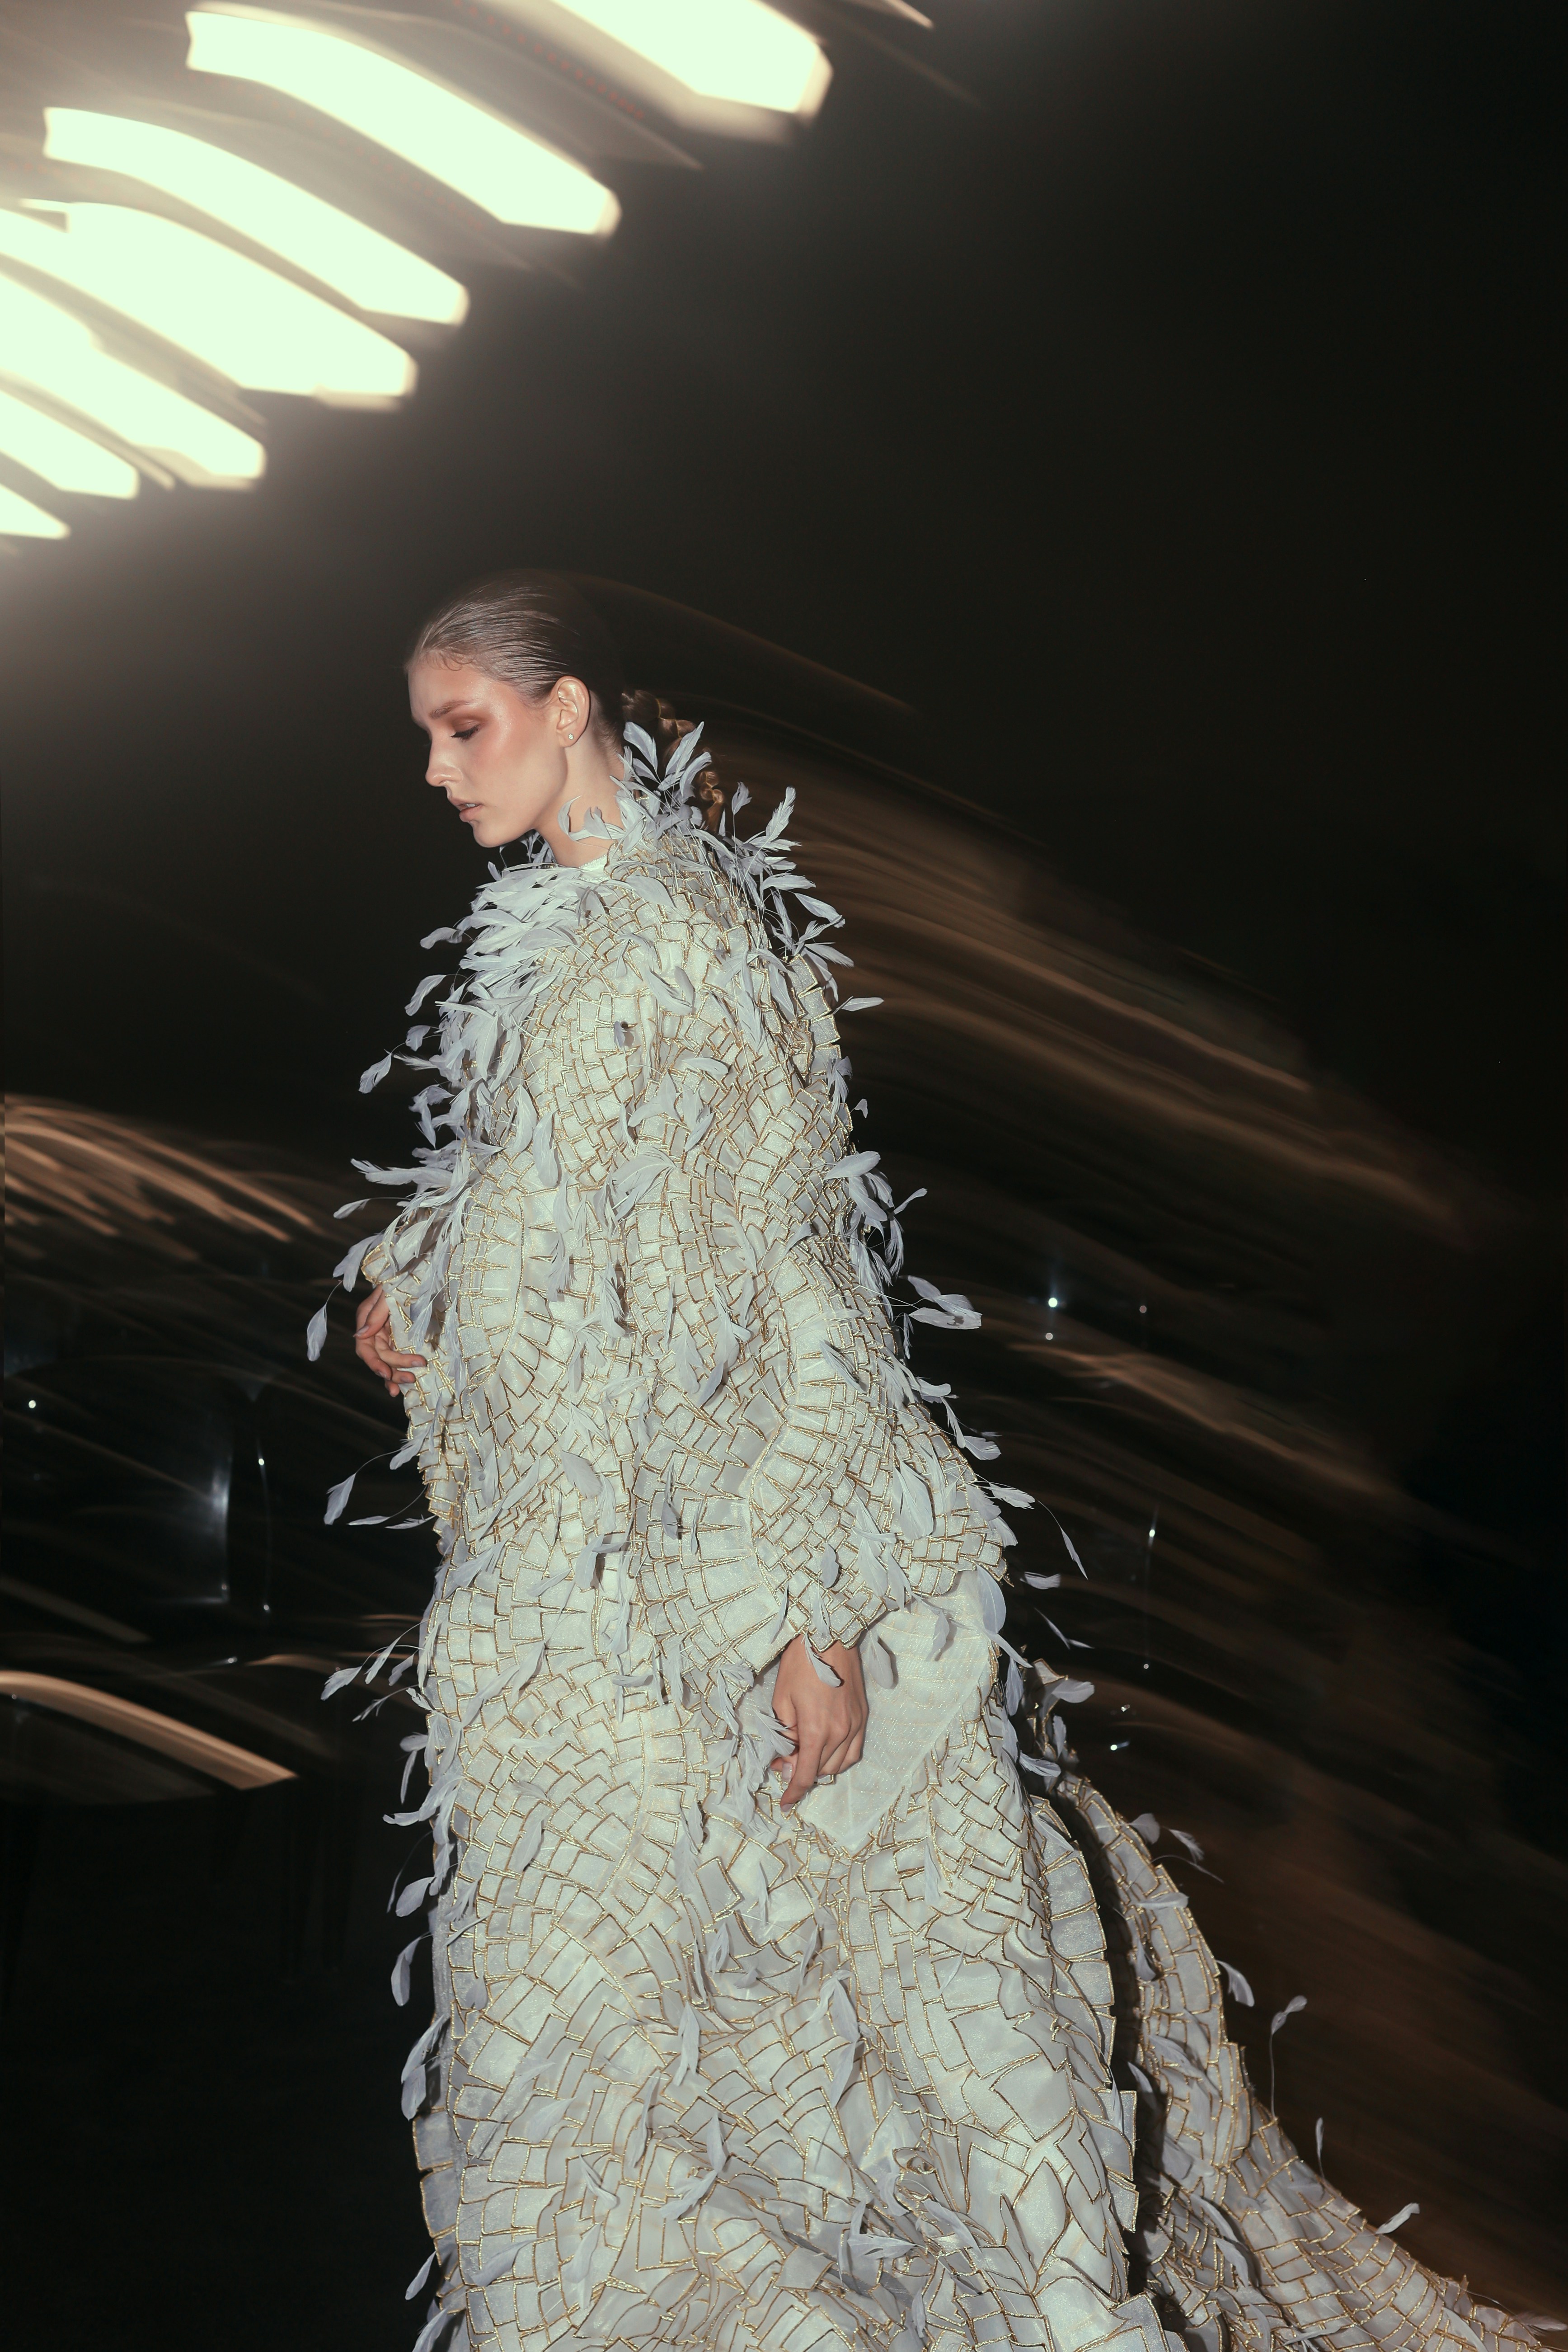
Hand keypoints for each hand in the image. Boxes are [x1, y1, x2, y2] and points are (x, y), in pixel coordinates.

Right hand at [353, 1285, 425, 1396]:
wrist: (415, 1269)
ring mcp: (387, 1333)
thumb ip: (375, 1315)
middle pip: (378, 1357)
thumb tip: (359, 1336)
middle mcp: (373, 1329)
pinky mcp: (399, 1335)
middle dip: (393, 1370)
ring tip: (410, 1382)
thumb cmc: (400, 1277)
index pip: (364, 1347)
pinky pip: (398, 1355)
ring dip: (397, 1374)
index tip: (385, 1373)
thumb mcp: (387, 1295)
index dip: (374, 1362)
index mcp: (366, 1319)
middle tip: (411, 1378)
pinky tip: (406, 1382)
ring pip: (387, 1360)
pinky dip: (401, 1368)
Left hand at [771, 1635, 867, 1808]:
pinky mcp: (863, 1716)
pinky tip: (828, 1750)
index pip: (806, 1774)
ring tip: (805, 1754)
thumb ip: (786, 1736)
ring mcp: (856, 1724)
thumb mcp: (782, 1700)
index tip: (785, 1803)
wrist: (830, 1636)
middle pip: (822, 1771)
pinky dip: (840, 1758)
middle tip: (785, 1759)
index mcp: (818, 1730)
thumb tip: (787, 1762)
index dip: (793, 1792)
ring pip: (840, 1764)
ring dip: (822, 1766)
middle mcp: (842, 1732)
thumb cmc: (801, 1665)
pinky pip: (854, 1750)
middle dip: (802, 1772)